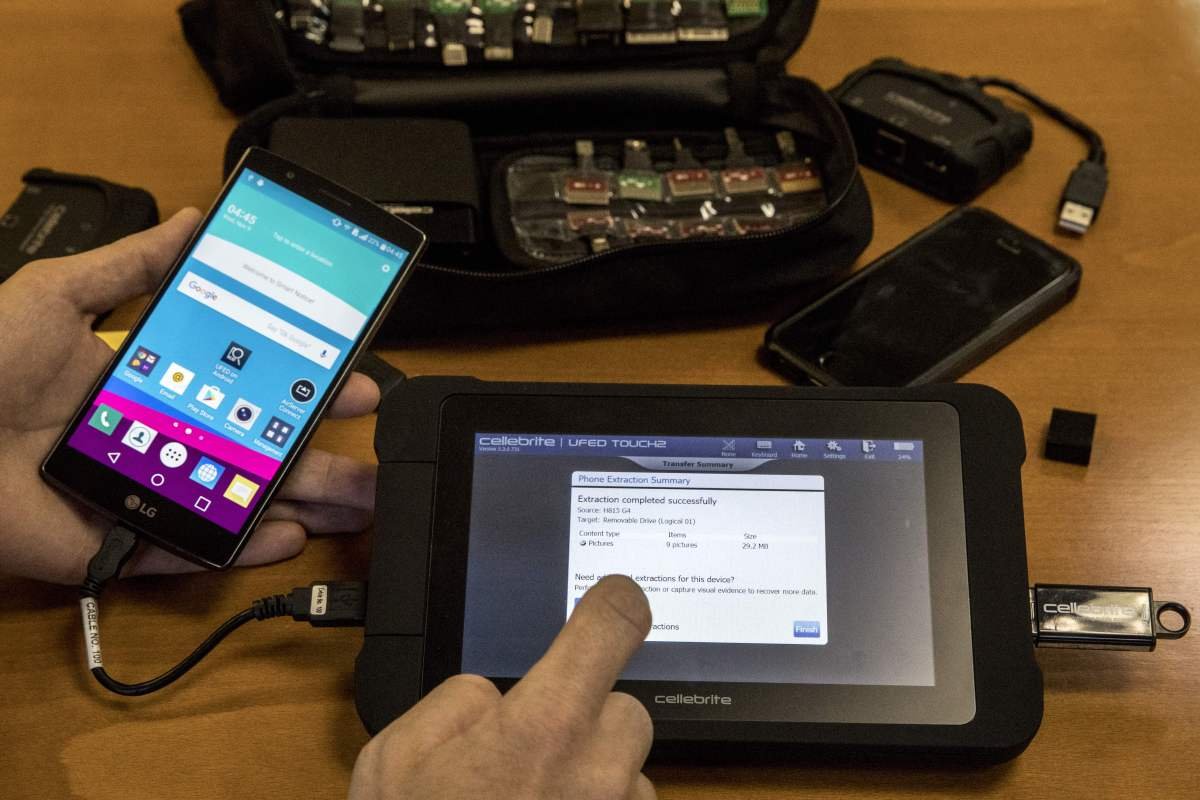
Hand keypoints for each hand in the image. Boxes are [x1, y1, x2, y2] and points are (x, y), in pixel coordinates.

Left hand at [0, 209, 380, 583]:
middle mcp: (161, 439)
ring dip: (302, 505)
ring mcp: (144, 492)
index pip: (248, 388)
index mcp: (153, 381)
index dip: (303, 388)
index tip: (352, 384)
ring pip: (238, 505)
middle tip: (375, 463)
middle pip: (257, 454)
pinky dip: (240, 549)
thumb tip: (197, 219)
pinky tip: (288, 537)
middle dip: (322, 459)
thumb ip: (133, 263)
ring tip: (357, 506)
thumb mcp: (61, 294)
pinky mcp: (114, 544)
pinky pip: (188, 551)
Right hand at [349, 575, 656, 799]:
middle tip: (534, 756)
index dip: (616, 604)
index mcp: (543, 729)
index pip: (608, 630)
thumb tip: (495, 698)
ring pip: (630, 774)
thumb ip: (455, 704)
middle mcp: (599, 775)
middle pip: (628, 710)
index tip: (620, 597)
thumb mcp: (393, 762)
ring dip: (596, 780)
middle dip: (588, 721)